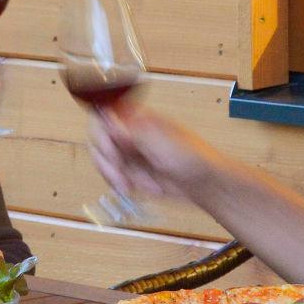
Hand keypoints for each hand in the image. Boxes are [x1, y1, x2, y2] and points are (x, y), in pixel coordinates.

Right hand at [87, 107, 220, 203]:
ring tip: (131, 184)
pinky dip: (120, 185)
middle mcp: (130, 133)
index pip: (104, 116)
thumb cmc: (194, 158)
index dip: (101, 132)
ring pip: (103, 161)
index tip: (109, 148)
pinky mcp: (131, 171)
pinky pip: (112, 177)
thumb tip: (108, 118)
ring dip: (115, 175)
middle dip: (106, 160)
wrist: (205, 184)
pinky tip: (136, 188)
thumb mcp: (162, 142)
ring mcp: (130, 153)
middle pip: (98, 140)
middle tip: (119, 173)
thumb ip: (133, 131)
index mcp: (137, 118)